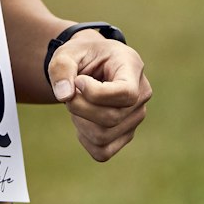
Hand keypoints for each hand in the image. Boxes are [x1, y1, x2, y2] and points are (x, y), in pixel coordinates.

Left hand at [46, 33, 150, 161]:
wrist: (91, 65)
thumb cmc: (81, 56)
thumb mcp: (67, 52)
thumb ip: (62, 68)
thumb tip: (64, 96)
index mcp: (132, 66)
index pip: (126, 93)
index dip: (97, 94)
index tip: (79, 80)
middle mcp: (142, 94)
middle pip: (111, 118)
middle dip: (79, 108)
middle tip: (69, 92)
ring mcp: (136, 117)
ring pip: (103, 136)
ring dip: (79, 122)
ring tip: (77, 103)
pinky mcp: (126, 134)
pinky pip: (102, 151)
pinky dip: (84, 138)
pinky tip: (82, 119)